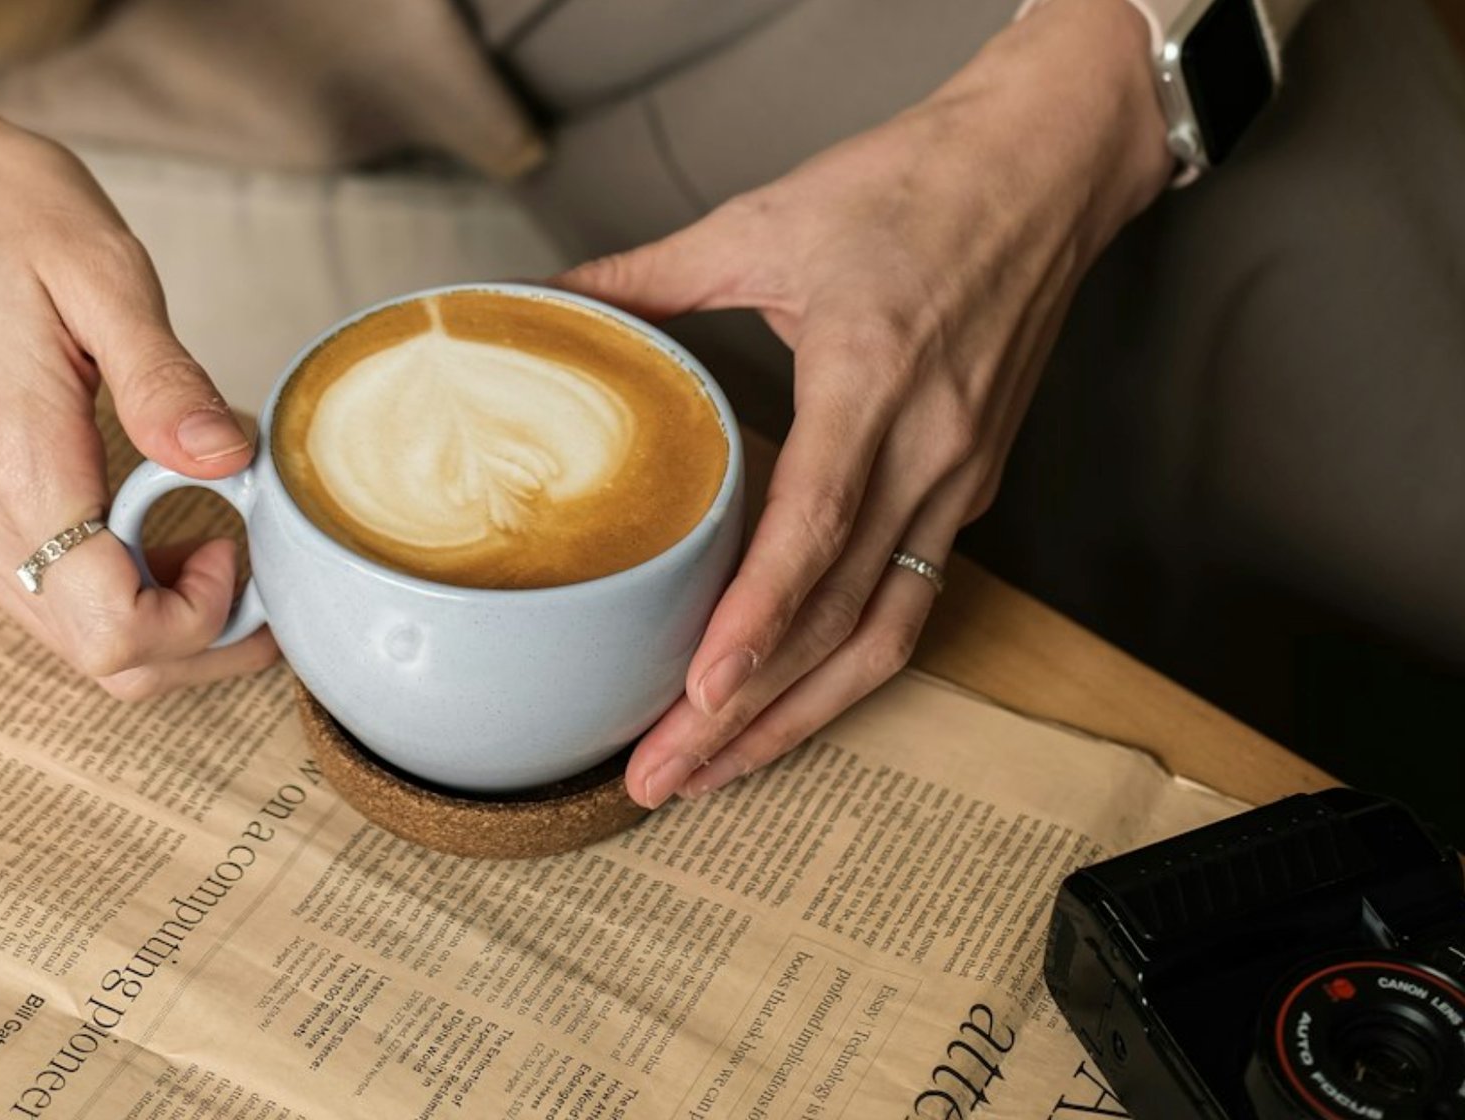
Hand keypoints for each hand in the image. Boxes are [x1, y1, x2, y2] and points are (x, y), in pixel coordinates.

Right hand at [0, 0, 276, 697]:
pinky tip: (125, 511)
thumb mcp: (104, 275)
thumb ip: (166, 386)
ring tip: (194, 534)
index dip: (201, 621)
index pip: (116, 632)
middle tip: (246, 568)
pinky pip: (17, 582)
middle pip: (91, 653)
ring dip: (138, 607)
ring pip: (54, 625)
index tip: (240, 550)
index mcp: (7, 469)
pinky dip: (87, 575)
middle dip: (188, 636)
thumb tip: (229, 463)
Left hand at [557, 0, 1174, 806]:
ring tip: (716, 771)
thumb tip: (553, 302)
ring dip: (800, 716)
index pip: (817, 526)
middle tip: (665, 777)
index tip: (699, 689)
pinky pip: (911, 601)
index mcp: (874, 378)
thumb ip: (650, 274)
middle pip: (845, 616)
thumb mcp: (767, 219)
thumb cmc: (918, 184)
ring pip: (887, 633)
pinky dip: (845, 666)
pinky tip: (785, 700)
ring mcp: (961, 479)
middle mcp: (930, 449)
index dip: (759, 617)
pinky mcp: (971, 488)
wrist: (1046, 164)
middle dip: (753, 711)